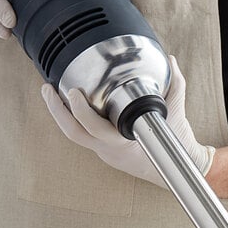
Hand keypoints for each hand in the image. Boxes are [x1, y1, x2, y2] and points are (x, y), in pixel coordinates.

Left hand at [41, 56, 214, 188]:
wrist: (178, 167)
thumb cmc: (176, 142)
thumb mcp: (176, 111)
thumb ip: (174, 84)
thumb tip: (170, 60)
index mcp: (126, 142)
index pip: (96, 129)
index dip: (80, 112)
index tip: (75, 92)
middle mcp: (112, 150)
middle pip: (75, 134)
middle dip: (57, 110)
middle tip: (49, 89)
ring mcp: (106, 153)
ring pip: (75, 136)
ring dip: (59, 114)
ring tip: (50, 93)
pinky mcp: (105, 151)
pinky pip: (83, 135)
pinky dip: (72, 118)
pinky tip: (67, 103)